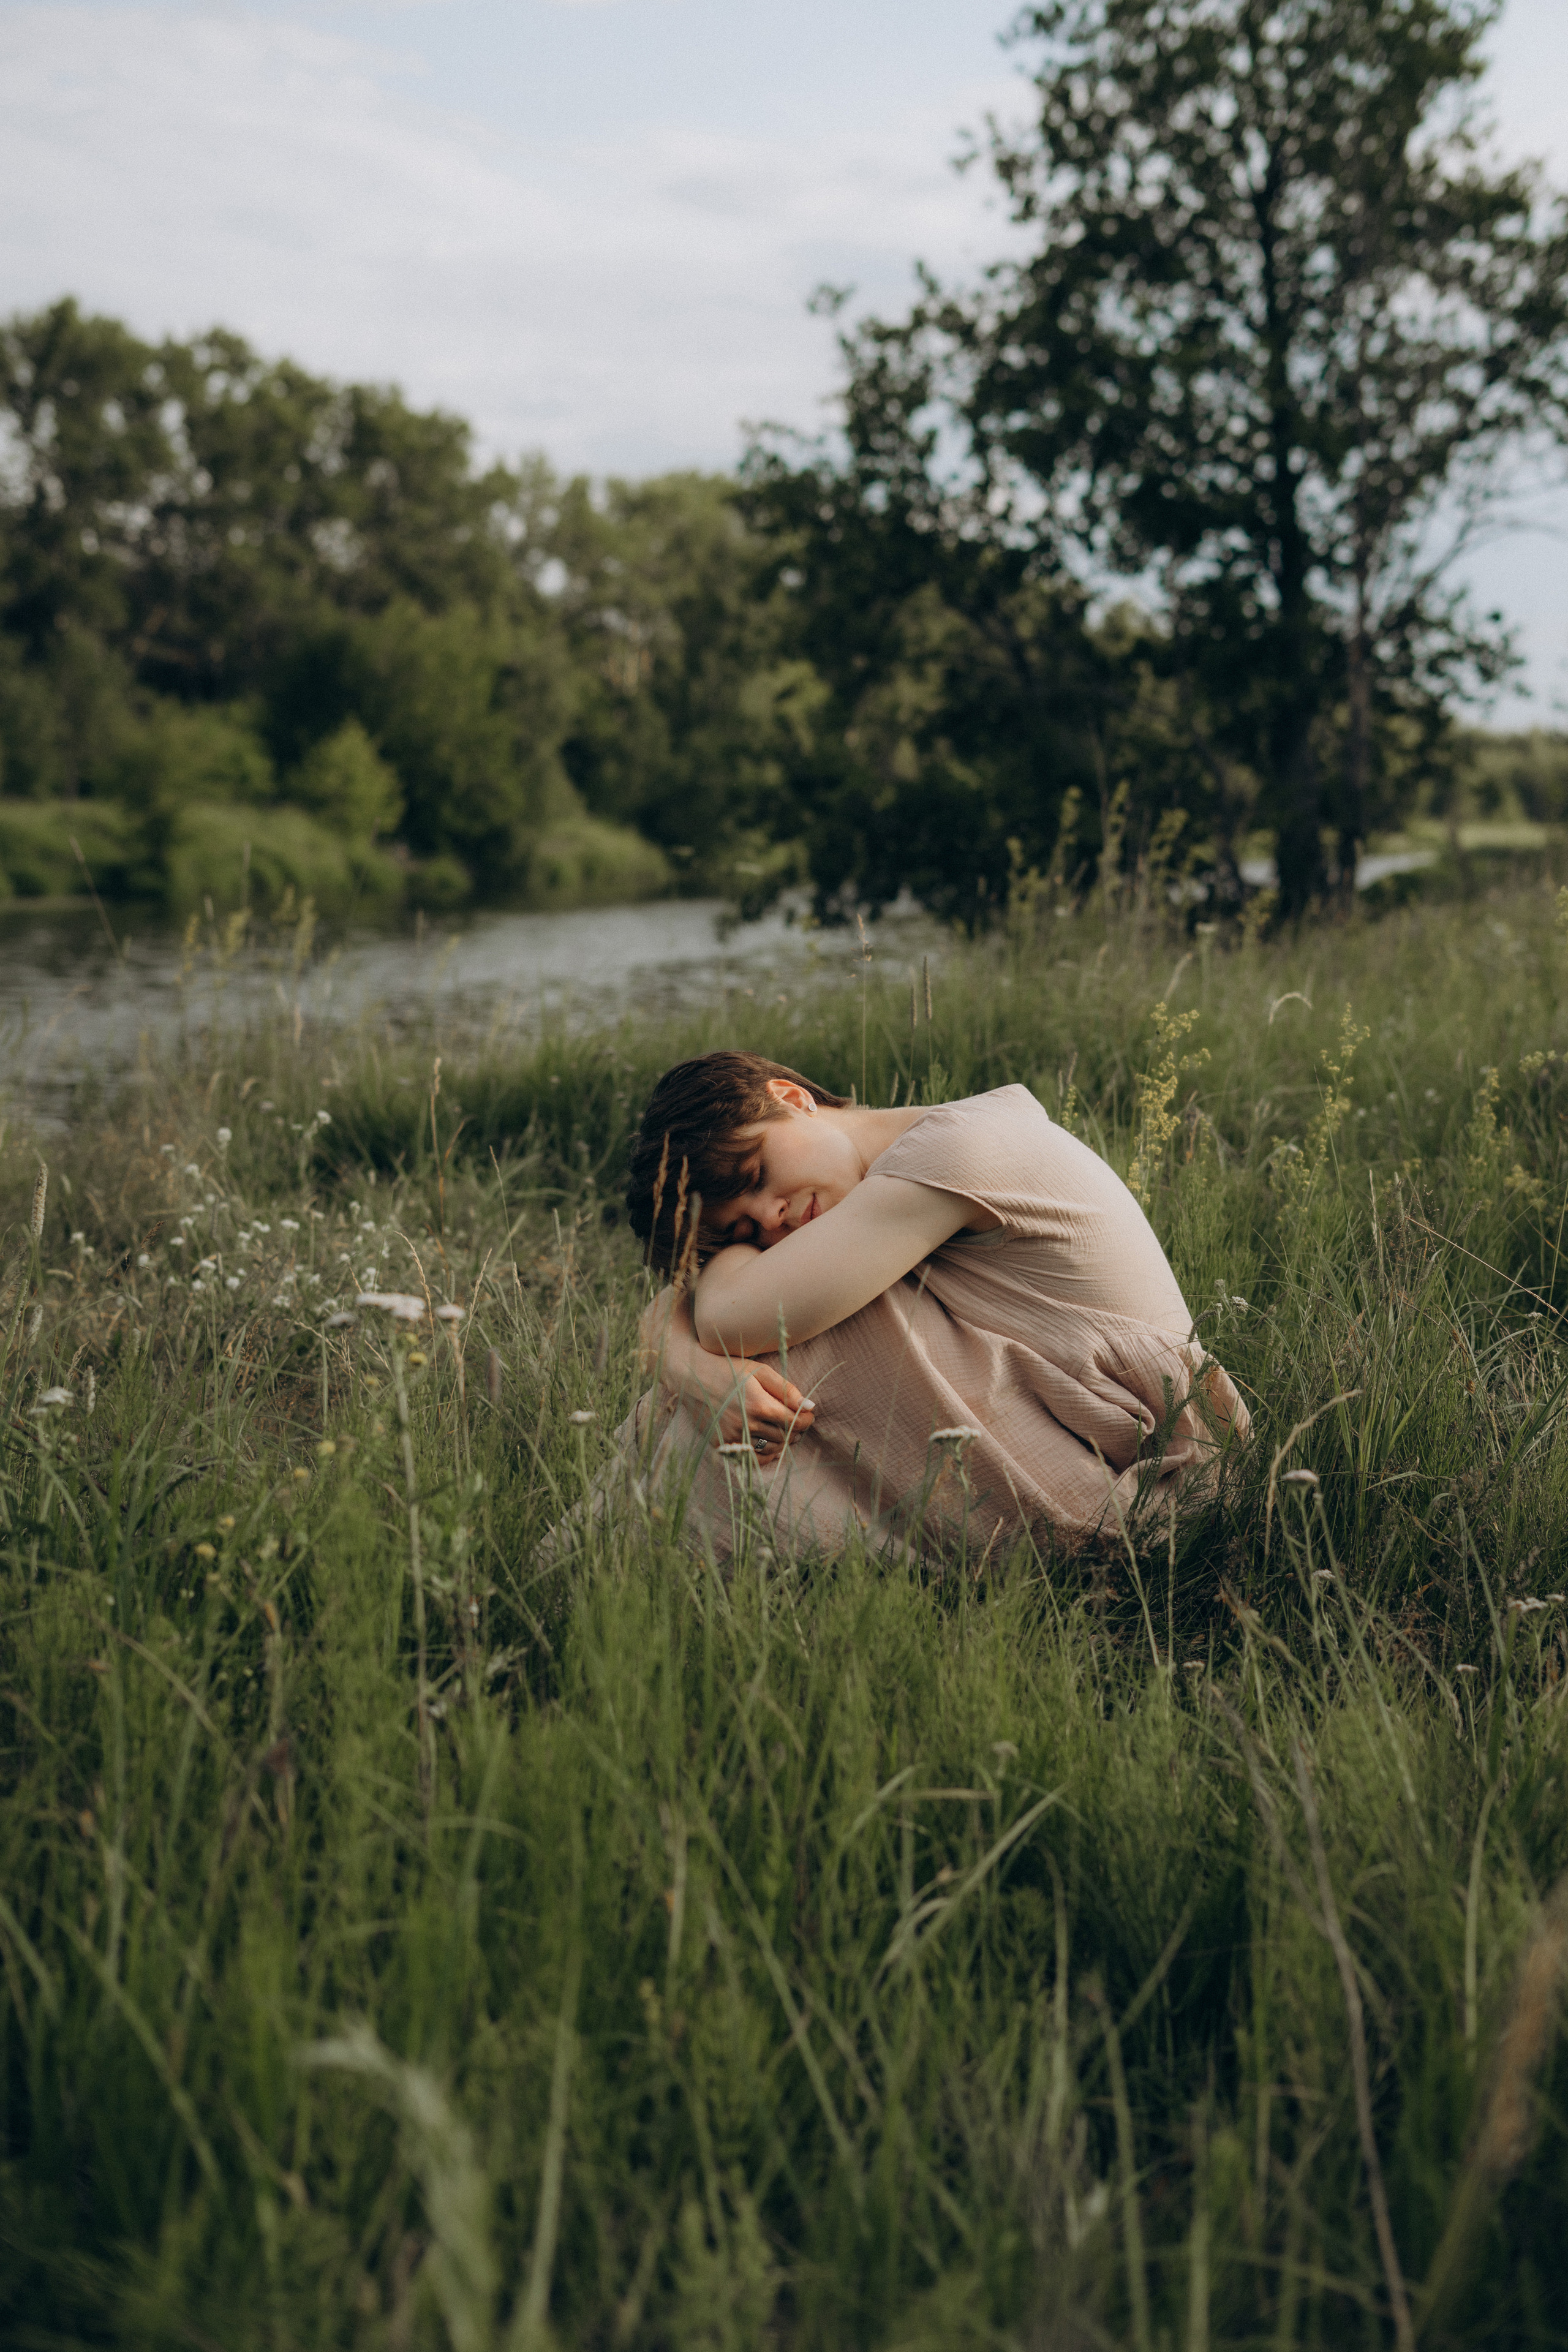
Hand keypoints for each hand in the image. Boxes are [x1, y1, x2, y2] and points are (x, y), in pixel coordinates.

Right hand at [698, 1355, 816, 1461]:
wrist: (691, 1376)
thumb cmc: (728, 1368)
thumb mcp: (760, 1371)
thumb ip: (787, 1389)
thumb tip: (810, 1406)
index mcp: (758, 1404)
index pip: (795, 1422)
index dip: (807, 1419)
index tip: (808, 1414)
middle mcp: (746, 1424)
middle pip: (785, 1437)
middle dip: (797, 1430)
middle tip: (796, 1420)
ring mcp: (734, 1437)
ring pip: (771, 1450)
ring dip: (783, 1442)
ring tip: (783, 1429)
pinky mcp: (723, 1445)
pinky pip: (752, 1460)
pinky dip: (766, 1456)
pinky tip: (769, 1444)